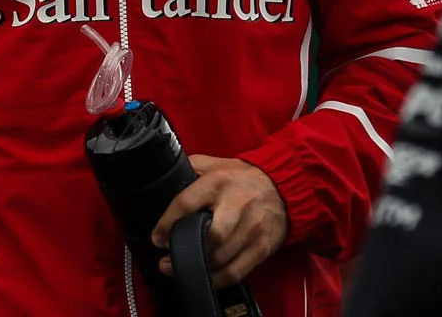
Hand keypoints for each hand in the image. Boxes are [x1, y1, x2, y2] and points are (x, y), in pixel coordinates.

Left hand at [150, 155, 287, 288]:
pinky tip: (206, 277)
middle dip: (188, 250)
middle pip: (211, 235)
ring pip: (223, 257)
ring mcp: (252, 228)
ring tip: (182, 268)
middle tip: (169, 258)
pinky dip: (219, 279)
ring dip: (200, 267)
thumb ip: (189, 168)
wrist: (284, 185)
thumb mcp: (214, 163)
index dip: (167, 224)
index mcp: (218, 182)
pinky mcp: (263, 246)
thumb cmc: (241, 177)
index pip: (186, 204)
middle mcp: (237, 205)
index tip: (157, 238)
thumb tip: (164, 179)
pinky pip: (238, 270)